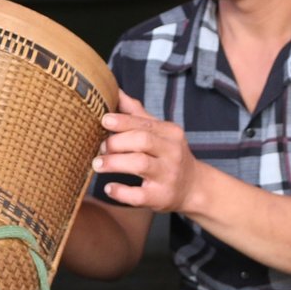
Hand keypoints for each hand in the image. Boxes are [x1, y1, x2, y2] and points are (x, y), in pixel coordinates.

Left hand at [94, 90, 199, 214]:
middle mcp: (172, 153)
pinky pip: (139, 195)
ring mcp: (168, 176)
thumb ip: (137, 114)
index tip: (103, 120)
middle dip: (117, 142)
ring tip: (97, 164)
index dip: (122, 121)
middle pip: (142, 140)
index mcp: (171, 133)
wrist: (193, 187)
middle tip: (99, 147)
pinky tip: (110, 188)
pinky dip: (121, 192)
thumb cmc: (168, 155)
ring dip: (114, 163)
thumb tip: (116, 91)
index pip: (144, 124)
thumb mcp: (159, 132)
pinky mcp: (161, 197)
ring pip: (140, 164)